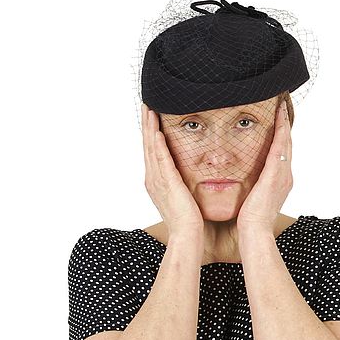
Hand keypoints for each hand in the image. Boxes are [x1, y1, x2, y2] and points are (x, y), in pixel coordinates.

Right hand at [141, 103, 203, 235]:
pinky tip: (156, 129)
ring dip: (149, 127)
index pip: (153, 151)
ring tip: (149, 108)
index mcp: (157, 181)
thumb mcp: (186, 197)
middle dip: (146, 124)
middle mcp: (153, 179)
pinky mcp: (166, 182)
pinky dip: (156, 142)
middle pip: (147, 145)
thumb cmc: (190, 221)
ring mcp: (157, 180)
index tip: (152, 115)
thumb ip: (185, 184)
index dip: (151, 132)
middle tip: (146, 104)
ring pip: (150, 147)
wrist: (188, 235)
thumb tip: (193, 174)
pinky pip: (160, 158)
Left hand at [236, 100, 292, 231]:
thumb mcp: (250, 200)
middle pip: (287, 145)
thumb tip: (239, 181)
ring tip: (282, 107)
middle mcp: (285, 176)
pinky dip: (282, 129)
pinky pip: (281, 145)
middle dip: (285, 126)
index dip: (280, 137)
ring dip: (285, 123)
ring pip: (286, 142)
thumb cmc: (248, 222)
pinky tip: (279, 116)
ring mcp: (283, 174)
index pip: (280, 154)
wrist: (253, 233)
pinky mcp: (276, 173)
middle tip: (283, 108)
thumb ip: (248, 187)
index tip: (277, 122)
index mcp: (278, 182)